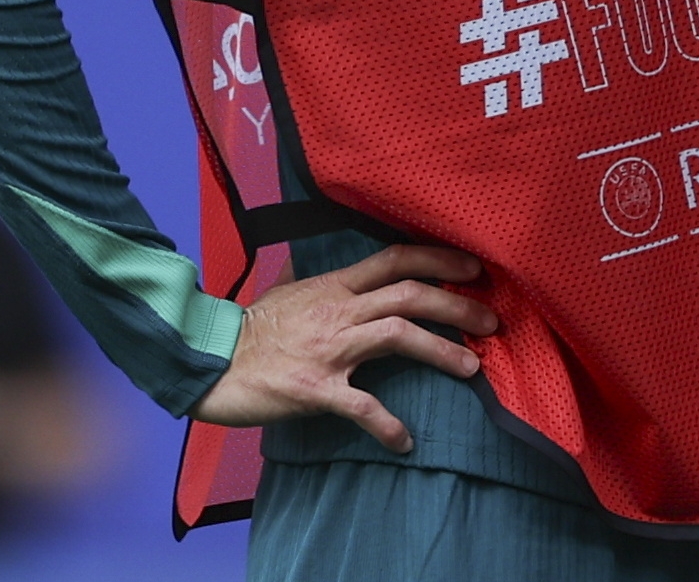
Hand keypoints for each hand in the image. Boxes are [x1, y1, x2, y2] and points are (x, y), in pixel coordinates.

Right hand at [189, 244, 496, 453]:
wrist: (207, 363)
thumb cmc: (247, 331)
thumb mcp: (281, 291)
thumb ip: (306, 275)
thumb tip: (308, 258)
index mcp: (334, 287)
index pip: (394, 260)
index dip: (439, 259)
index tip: (474, 270)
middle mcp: (338, 311)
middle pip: (409, 295)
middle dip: (457, 305)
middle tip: (492, 320)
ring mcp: (328, 349)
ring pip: (398, 336)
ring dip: (442, 351)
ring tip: (473, 368)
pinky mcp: (315, 388)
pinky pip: (361, 406)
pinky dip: (387, 424)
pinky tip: (405, 440)